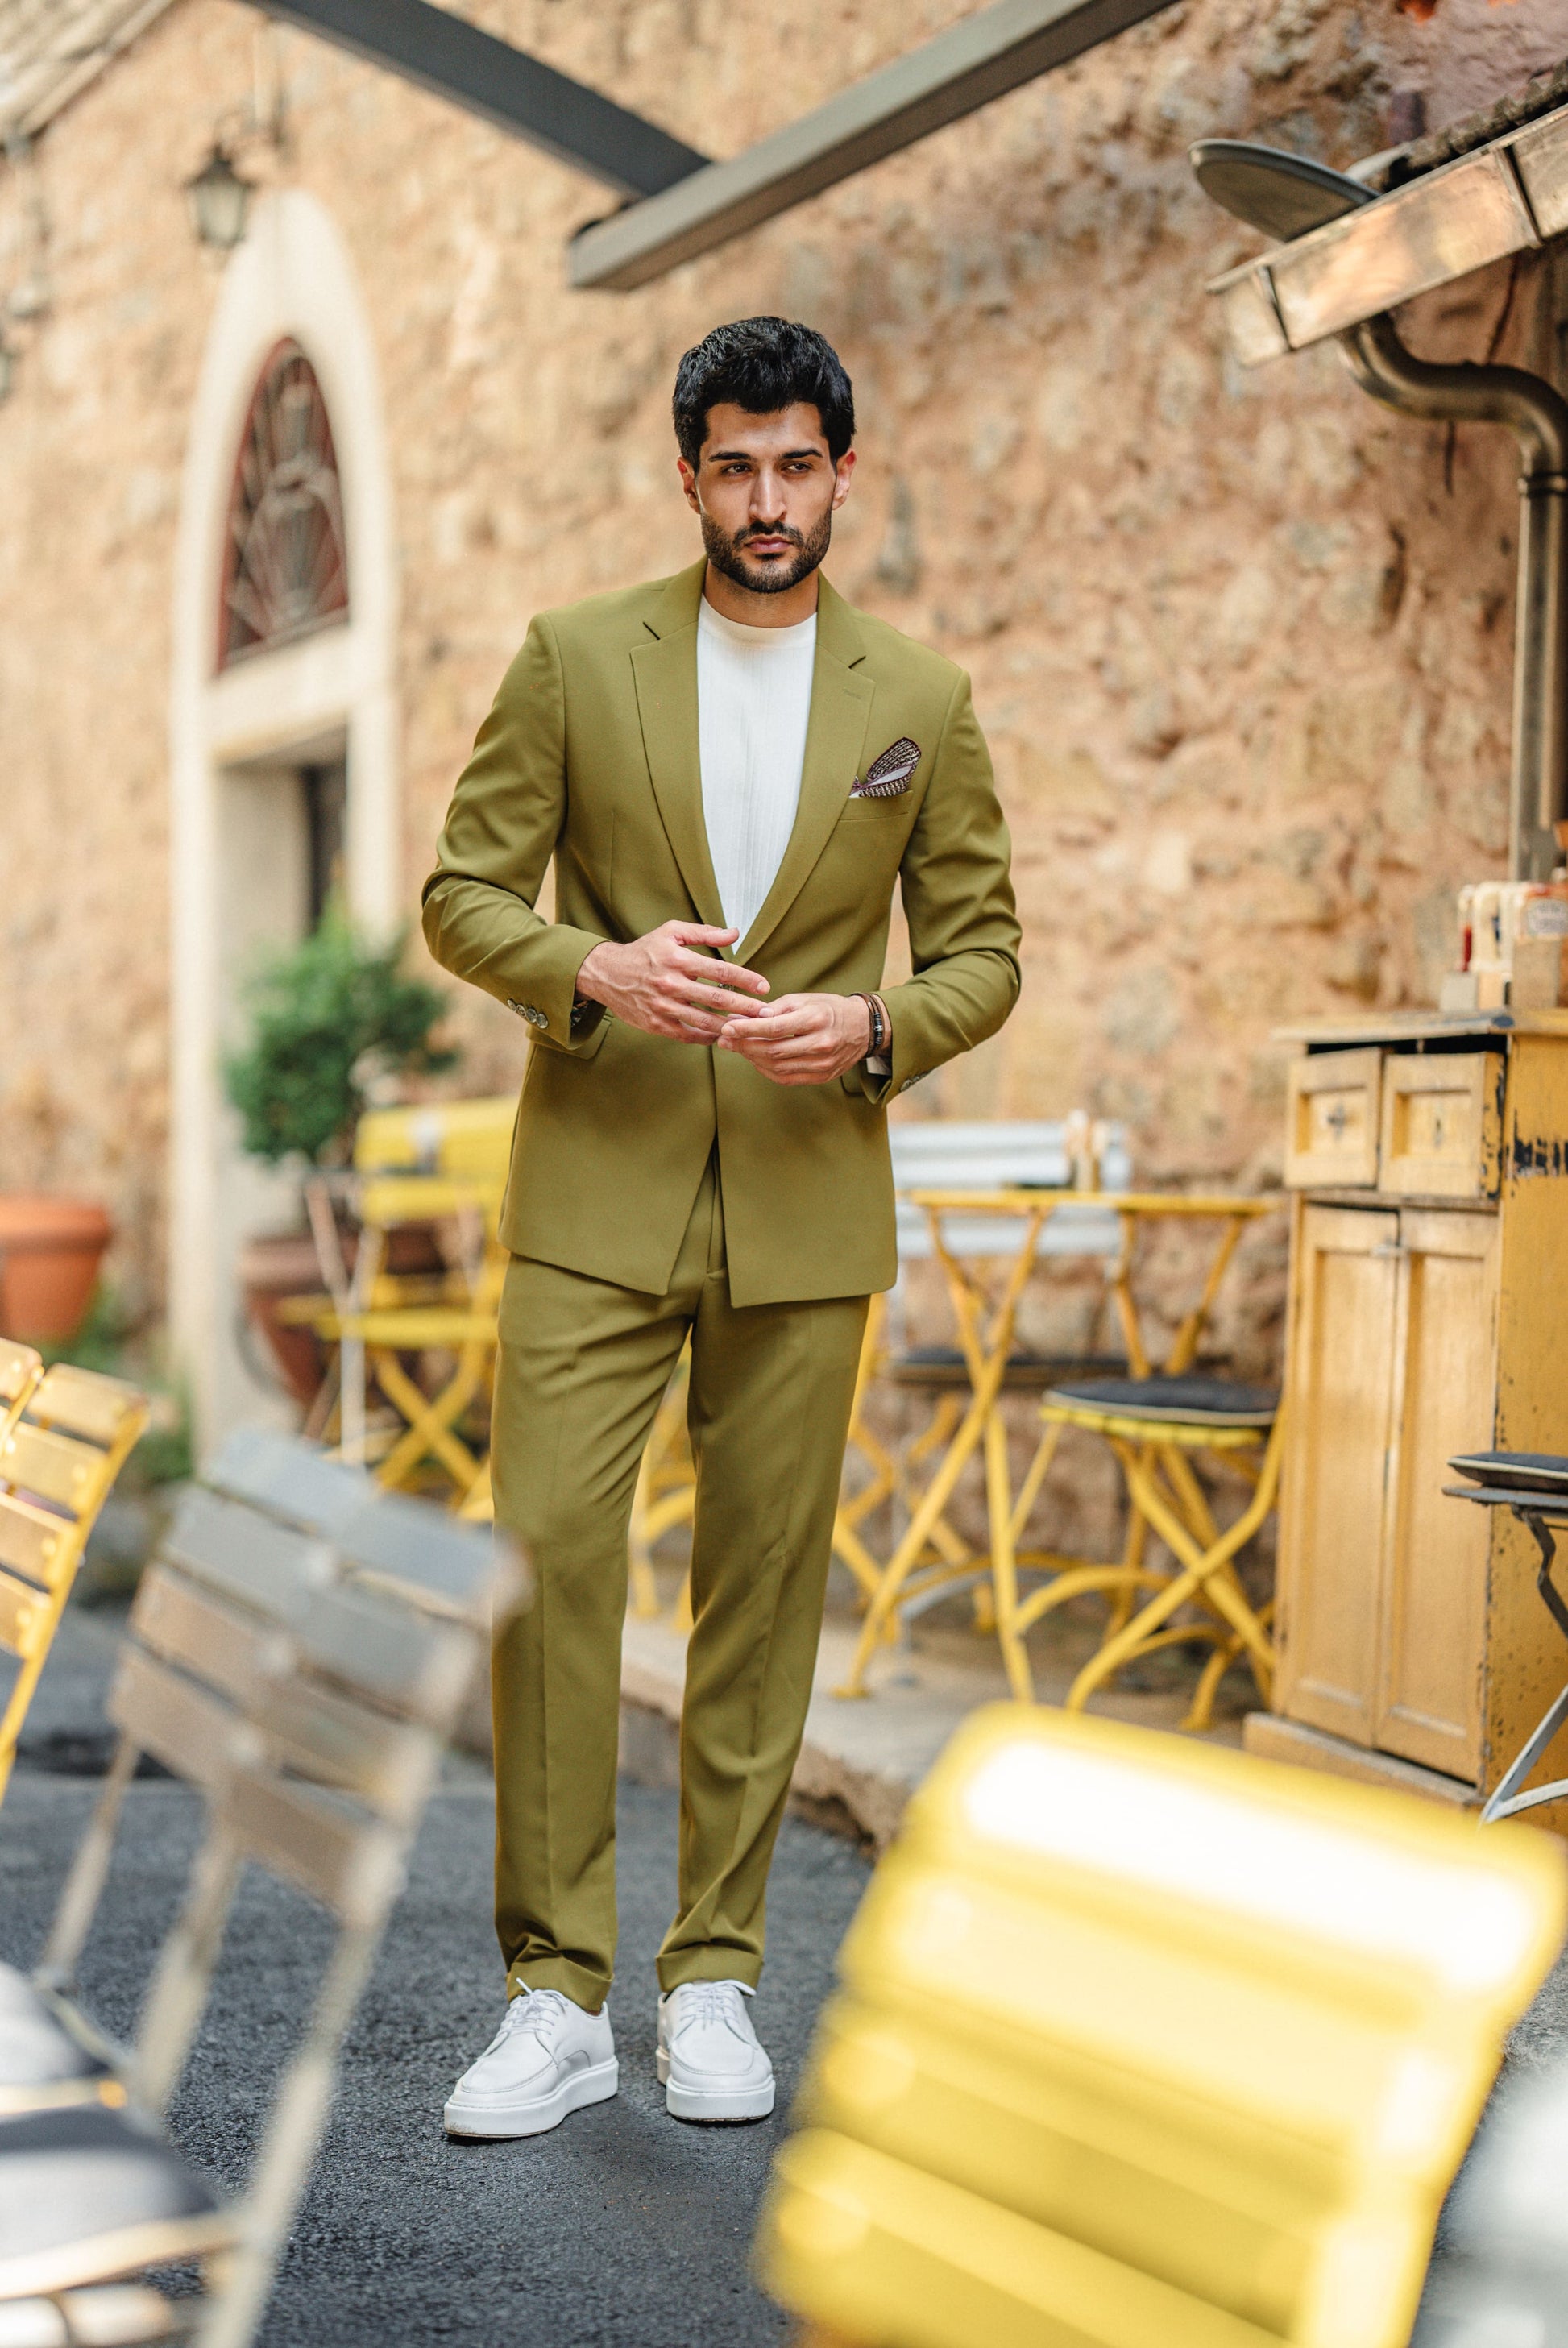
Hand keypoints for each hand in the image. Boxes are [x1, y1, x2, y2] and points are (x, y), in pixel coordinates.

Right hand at [575, 922, 769, 1042]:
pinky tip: (721, 1036)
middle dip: (746, 1007)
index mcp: (678, 959)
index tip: (764, 986)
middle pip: (717, 999)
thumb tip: (734, 933)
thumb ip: (704, 932)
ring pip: (704, 1021)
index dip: (745, 979)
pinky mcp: (655, 1024)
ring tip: (750, 1028)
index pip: (720, 970)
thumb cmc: (644, 951)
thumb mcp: (671, 932)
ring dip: (730, 1026)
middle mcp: (670, 983)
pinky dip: (706, 1038)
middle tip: (766, 1013)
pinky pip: (687, 1035)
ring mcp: (662, 1006)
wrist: (607, 973)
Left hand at [715, 992, 873, 1085]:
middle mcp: (821, 1043)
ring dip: (753, 1059)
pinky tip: (756, 1060)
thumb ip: (775, 1009)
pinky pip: (787, 1078)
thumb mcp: (805, 1000)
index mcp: (816, 1019)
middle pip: (773, 1051)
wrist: (863, 1028)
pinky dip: (767, 1070)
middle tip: (725, 1040)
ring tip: (738, 1048)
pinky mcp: (822, 1076)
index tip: (727, 1027)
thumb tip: (745, 1018)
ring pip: (777, 1067)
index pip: (774, 1027)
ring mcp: (822, 1063)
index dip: (747, 1029)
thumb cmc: (830, 1009)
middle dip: (744, 1046)